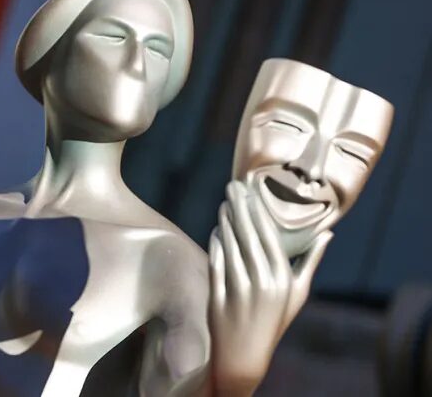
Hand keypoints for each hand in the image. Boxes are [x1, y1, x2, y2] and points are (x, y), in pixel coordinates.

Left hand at [207, 181, 331, 395]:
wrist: (244, 357)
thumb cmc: (274, 320)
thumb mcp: (297, 293)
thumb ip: (311, 261)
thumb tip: (329, 232)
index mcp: (282, 279)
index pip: (268, 235)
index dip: (258, 210)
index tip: (251, 190)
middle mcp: (261, 283)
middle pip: (248, 235)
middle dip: (239, 207)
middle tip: (232, 186)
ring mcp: (238, 291)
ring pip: (230, 245)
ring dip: (225, 221)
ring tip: (224, 203)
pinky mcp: (218, 297)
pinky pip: (215, 262)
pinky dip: (215, 243)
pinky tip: (216, 229)